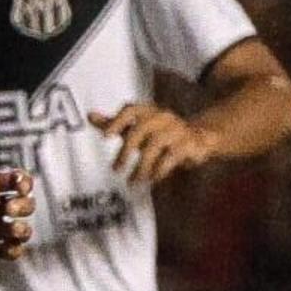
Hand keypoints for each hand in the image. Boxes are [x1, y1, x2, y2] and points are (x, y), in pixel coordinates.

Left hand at [0, 132, 34, 262]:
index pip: (16, 181)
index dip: (24, 181)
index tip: (15, 183)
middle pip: (25, 205)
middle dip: (26, 205)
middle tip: (7, 207)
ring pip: (20, 231)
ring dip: (25, 230)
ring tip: (10, 227)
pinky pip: (6, 253)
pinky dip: (16, 251)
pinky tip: (7, 246)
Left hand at [92, 102, 216, 184]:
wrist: (200, 138)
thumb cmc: (162, 134)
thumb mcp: (137, 128)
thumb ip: (115, 124)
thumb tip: (90, 116)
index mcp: (149, 111)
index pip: (131, 110)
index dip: (117, 121)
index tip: (106, 137)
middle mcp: (162, 117)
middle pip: (139, 130)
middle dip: (125, 152)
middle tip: (116, 169)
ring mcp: (177, 129)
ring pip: (154, 145)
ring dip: (141, 166)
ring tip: (133, 181)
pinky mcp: (188, 144)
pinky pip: (171, 156)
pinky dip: (160, 169)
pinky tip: (153, 179)